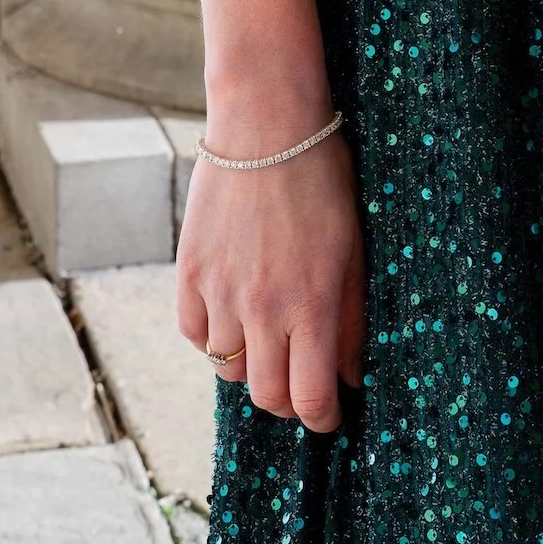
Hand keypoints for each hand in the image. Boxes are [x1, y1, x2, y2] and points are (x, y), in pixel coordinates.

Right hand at [175, 120, 365, 434]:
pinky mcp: (190, 273)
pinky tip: (233, 317)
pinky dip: (213, 337)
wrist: (266, 125)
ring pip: (229, 370)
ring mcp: (221, 293)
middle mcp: (263, 310)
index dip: (322, 418)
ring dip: (251, 366)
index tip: (329, 415)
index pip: (310, 399)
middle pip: (268, 396)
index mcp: (312, 306)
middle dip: (289, 400)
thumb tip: (349, 376)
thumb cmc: (321, 180)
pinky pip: (195, 334)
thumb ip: (352, 319)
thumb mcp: (352, 250)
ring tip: (268, 342)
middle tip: (301, 382)